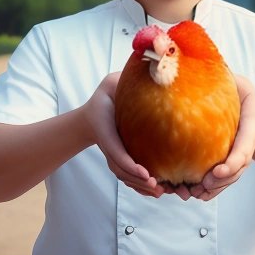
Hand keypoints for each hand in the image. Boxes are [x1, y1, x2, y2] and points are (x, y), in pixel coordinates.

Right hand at [81, 72, 164, 197]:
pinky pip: (129, 175)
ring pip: (125, 176)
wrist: (94, 112)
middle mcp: (111, 145)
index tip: (146, 174)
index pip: (116, 152)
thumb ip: (123, 79)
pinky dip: (140, 185)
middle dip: (139, 181)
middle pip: (122, 170)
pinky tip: (157, 190)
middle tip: (158, 186)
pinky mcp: (121, 157)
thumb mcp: (111, 84)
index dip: (130, 165)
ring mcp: (114, 153)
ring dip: (142, 187)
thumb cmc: (106, 96)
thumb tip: (150, 63)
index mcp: (108, 132)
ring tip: (161, 191)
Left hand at [188, 75, 254, 200]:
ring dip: (213, 190)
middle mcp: (245, 145)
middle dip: (221, 182)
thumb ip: (229, 76)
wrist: (249, 116)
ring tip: (194, 193)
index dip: (234, 161)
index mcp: (251, 126)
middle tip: (202, 186)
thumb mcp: (240, 83)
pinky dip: (210, 191)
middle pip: (236, 169)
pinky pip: (221, 181)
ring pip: (228, 179)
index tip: (217, 171)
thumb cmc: (240, 96)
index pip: (245, 147)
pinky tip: (194, 194)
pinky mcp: (227, 163)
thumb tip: (203, 63)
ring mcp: (237, 156)